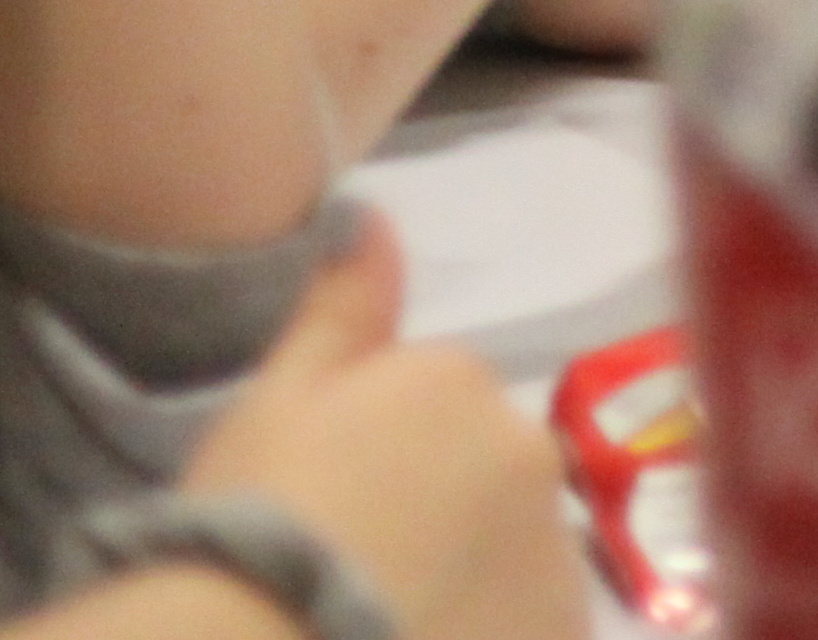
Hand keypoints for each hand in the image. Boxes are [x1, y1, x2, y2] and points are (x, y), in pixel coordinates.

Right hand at [184, 219, 586, 639]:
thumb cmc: (255, 525)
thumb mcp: (275, 403)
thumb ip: (342, 312)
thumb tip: (376, 219)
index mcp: (460, 383)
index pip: (436, 409)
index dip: (377, 466)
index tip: (326, 514)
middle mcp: (531, 455)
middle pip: (488, 477)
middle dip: (439, 515)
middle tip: (354, 573)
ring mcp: (556, 556)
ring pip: (517, 555)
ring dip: (474, 579)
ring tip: (385, 622)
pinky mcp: (563, 630)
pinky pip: (532, 621)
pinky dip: (492, 627)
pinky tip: (426, 636)